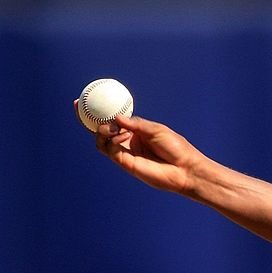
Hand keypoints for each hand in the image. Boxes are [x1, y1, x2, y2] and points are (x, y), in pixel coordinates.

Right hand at [76, 101, 204, 194]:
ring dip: (102, 131)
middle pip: (101, 130)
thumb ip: (136, 123)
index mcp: (135, 131)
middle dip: (88, 119)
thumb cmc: (176, 148)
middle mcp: (127, 141)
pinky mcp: (126, 164)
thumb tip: (116, 117)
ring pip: (101, 141)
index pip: (112, 120)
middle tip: (80, 106)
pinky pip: (110, 150)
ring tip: (113, 128)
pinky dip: (112, 141)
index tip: (85, 99)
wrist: (185, 169)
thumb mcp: (156, 129)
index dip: (98, 112)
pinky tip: (123, 136)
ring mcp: (126, 153)